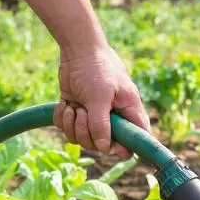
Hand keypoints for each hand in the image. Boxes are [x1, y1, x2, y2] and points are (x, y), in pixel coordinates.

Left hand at [54, 44, 151, 158]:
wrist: (77, 49)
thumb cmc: (96, 68)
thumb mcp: (100, 97)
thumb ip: (101, 125)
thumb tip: (105, 150)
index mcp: (128, 112)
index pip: (135, 140)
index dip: (125, 148)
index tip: (111, 146)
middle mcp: (114, 117)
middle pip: (103, 145)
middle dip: (88, 133)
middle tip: (83, 114)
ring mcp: (94, 116)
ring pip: (84, 140)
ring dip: (73, 126)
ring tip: (73, 107)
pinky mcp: (77, 113)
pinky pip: (69, 130)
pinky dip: (63, 119)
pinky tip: (65, 104)